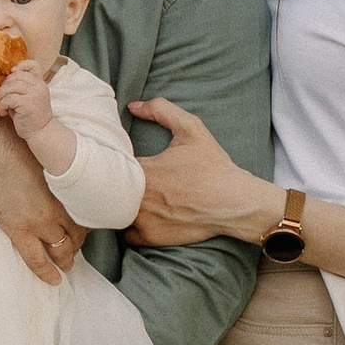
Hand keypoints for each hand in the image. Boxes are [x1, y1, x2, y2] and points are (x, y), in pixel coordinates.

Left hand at [0, 55, 52, 138]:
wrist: (41, 133)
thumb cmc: (29, 116)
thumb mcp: (27, 98)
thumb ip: (19, 87)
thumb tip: (0, 80)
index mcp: (40, 83)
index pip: (33, 65)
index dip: (21, 65)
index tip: (11, 74)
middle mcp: (39, 86)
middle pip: (16, 76)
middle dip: (3, 86)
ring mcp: (35, 94)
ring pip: (10, 86)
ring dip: (0, 96)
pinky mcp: (28, 104)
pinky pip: (9, 98)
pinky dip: (2, 105)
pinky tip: (3, 113)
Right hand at [0, 97, 81, 283]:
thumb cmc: (20, 144)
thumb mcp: (51, 157)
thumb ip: (61, 175)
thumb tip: (68, 181)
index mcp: (70, 189)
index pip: (88, 216)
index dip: (88, 226)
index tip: (84, 230)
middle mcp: (60, 207)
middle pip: (78, 236)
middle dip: (78, 245)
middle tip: (74, 249)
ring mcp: (40, 221)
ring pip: (61, 250)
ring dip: (66, 260)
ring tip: (66, 266)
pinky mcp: (19, 229)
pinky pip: (36, 260)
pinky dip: (46, 273)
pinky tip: (54, 281)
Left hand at [126, 96, 276, 247]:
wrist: (234, 203)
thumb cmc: (213, 166)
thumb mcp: (191, 128)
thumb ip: (161, 110)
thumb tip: (133, 106)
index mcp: (142, 170)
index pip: (112, 162)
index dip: (113, 160)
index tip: (121, 159)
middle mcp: (137, 197)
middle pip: (110, 189)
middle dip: (114, 182)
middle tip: (123, 179)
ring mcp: (141, 220)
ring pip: (115, 211)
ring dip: (119, 204)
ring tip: (129, 196)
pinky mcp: (149, 237)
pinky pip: (127, 233)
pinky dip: (130, 226)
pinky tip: (141, 215)